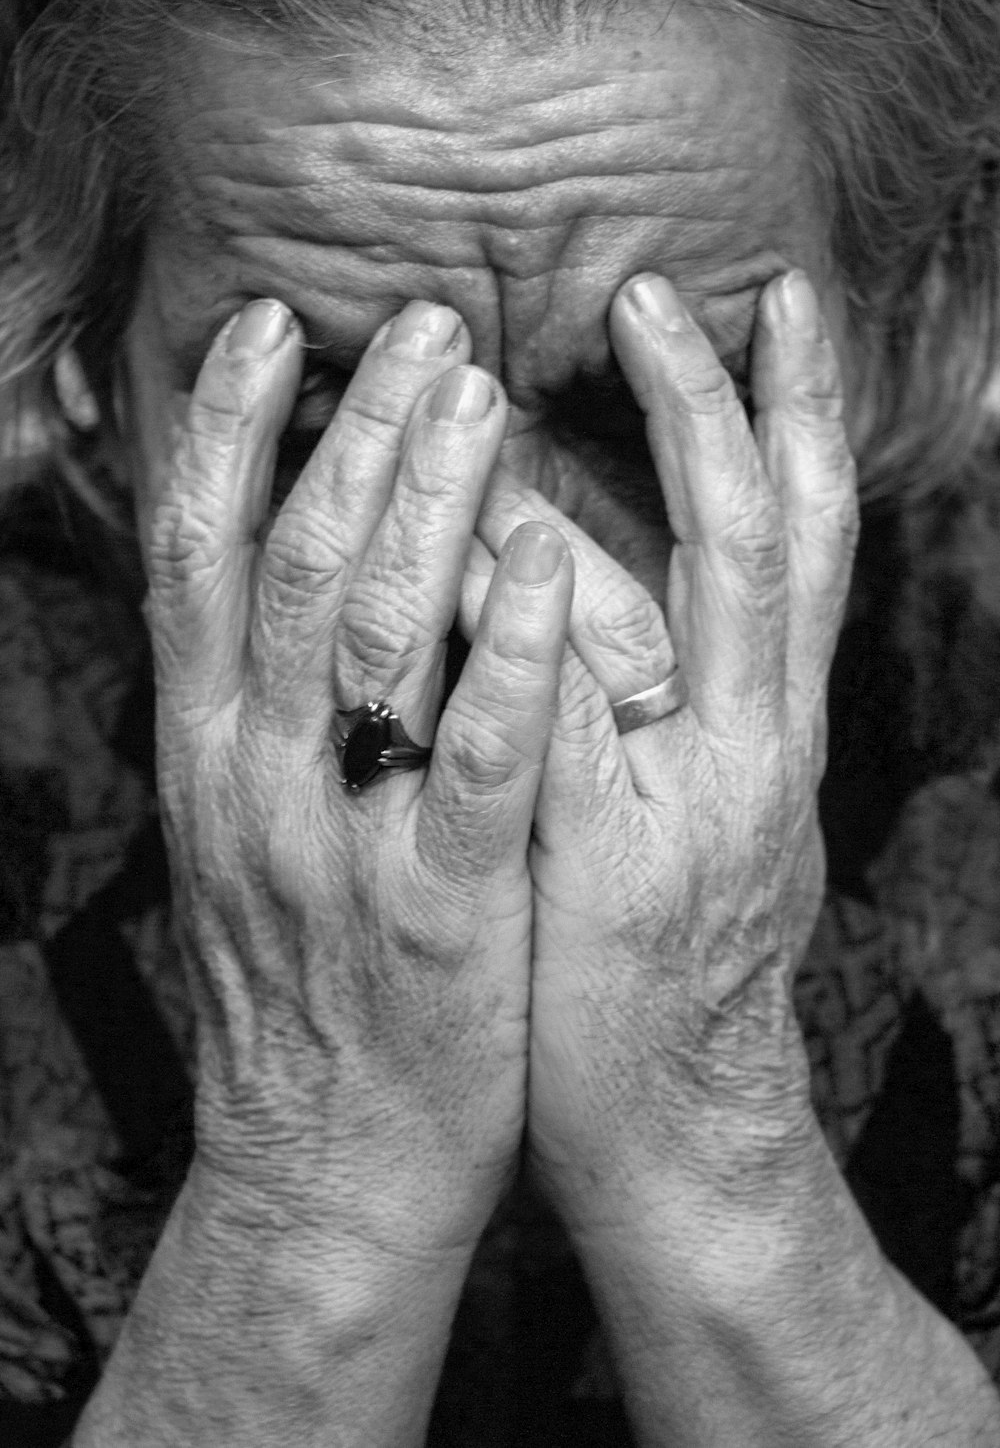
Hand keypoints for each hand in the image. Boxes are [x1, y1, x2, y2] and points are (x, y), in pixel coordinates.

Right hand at [142, 298, 573, 1256]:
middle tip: (423, 322)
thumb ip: (256, 708)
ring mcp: (340, 842)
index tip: (272, 328)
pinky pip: (475, 764)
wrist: (322, 1156)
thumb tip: (281, 572)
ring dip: (422, 502)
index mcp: (205, 750)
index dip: (220, 430)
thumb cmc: (300, 978)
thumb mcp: (241, 831)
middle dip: (353, 432)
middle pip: (292, 566)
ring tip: (479, 390)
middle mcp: (252, 778)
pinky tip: (542, 559)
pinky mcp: (438, 908)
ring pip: (368, 640)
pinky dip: (503, 656)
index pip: (194, 557)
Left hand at [468, 270, 857, 1221]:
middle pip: (782, 536)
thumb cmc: (666, 957)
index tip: (769, 302)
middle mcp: (764, 742)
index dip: (799, 414)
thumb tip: (600, 581)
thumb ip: (676, 701)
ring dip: (675, 460)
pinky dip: (546, 618)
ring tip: (592, 343)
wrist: (679, 1128)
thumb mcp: (700, 814)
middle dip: (740, 401)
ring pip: (717, 598)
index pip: (807, 539)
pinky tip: (495, 535)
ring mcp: (706, 799)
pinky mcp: (620, 862)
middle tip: (687, 284)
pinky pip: (584, 716)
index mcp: (776, 726)